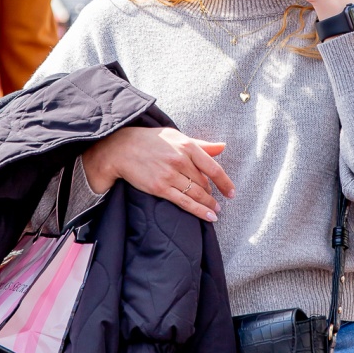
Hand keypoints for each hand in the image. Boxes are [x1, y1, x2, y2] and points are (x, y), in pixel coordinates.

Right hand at [81, 126, 234, 222]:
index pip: (213, 168)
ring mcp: (170, 175)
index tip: (231, 192)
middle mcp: (180, 160)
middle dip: (212, 194)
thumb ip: (201, 144)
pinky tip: (208, 216)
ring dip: (209, 205)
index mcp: (187, 146)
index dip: (225, 182)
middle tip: (217, 202)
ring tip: (215, 211)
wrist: (121, 148)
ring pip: (196, 194)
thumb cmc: (150, 140)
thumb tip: (222, 147)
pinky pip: (184, 202)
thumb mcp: (177, 136)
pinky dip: (199, 211)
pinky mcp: (159, 188)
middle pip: (204, 183)